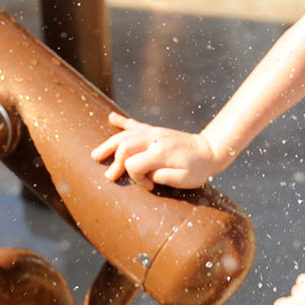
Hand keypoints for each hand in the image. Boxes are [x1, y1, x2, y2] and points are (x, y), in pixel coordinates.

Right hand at [90, 112, 224, 189]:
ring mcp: (154, 133)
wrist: (209, 150)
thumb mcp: (185, 179)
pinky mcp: (155, 130)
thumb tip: (149, 176)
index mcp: (161, 153)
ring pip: (125, 135)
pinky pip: (135, 124)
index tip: (148, 186)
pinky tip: (111, 118)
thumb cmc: (198, 169)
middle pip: (124, 146)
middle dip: (114, 162)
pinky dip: (121, 121)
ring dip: (109, 144)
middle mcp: (155, 139)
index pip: (134, 164)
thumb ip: (165, 178)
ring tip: (96, 155)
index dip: (136, 178)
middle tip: (110, 177)